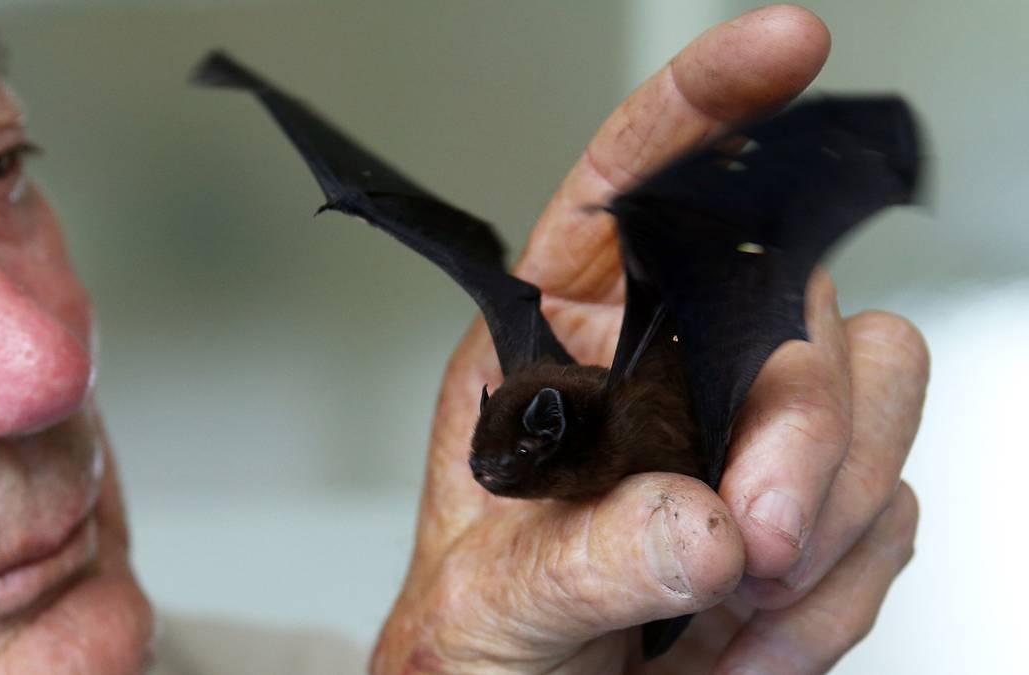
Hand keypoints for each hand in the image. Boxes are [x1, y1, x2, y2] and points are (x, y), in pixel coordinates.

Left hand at [370, 5, 927, 673]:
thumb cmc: (471, 641)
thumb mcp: (494, 602)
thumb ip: (588, 558)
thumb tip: (701, 528)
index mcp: (562, 343)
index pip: (630, 191)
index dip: (704, 107)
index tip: (786, 44)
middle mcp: (666, 365)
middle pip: (799, 310)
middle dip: (804, 435)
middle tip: (754, 544)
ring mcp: (749, 434)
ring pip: (879, 400)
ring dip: (828, 524)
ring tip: (731, 616)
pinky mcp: (811, 507)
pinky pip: (890, 515)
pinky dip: (838, 596)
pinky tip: (750, 644)